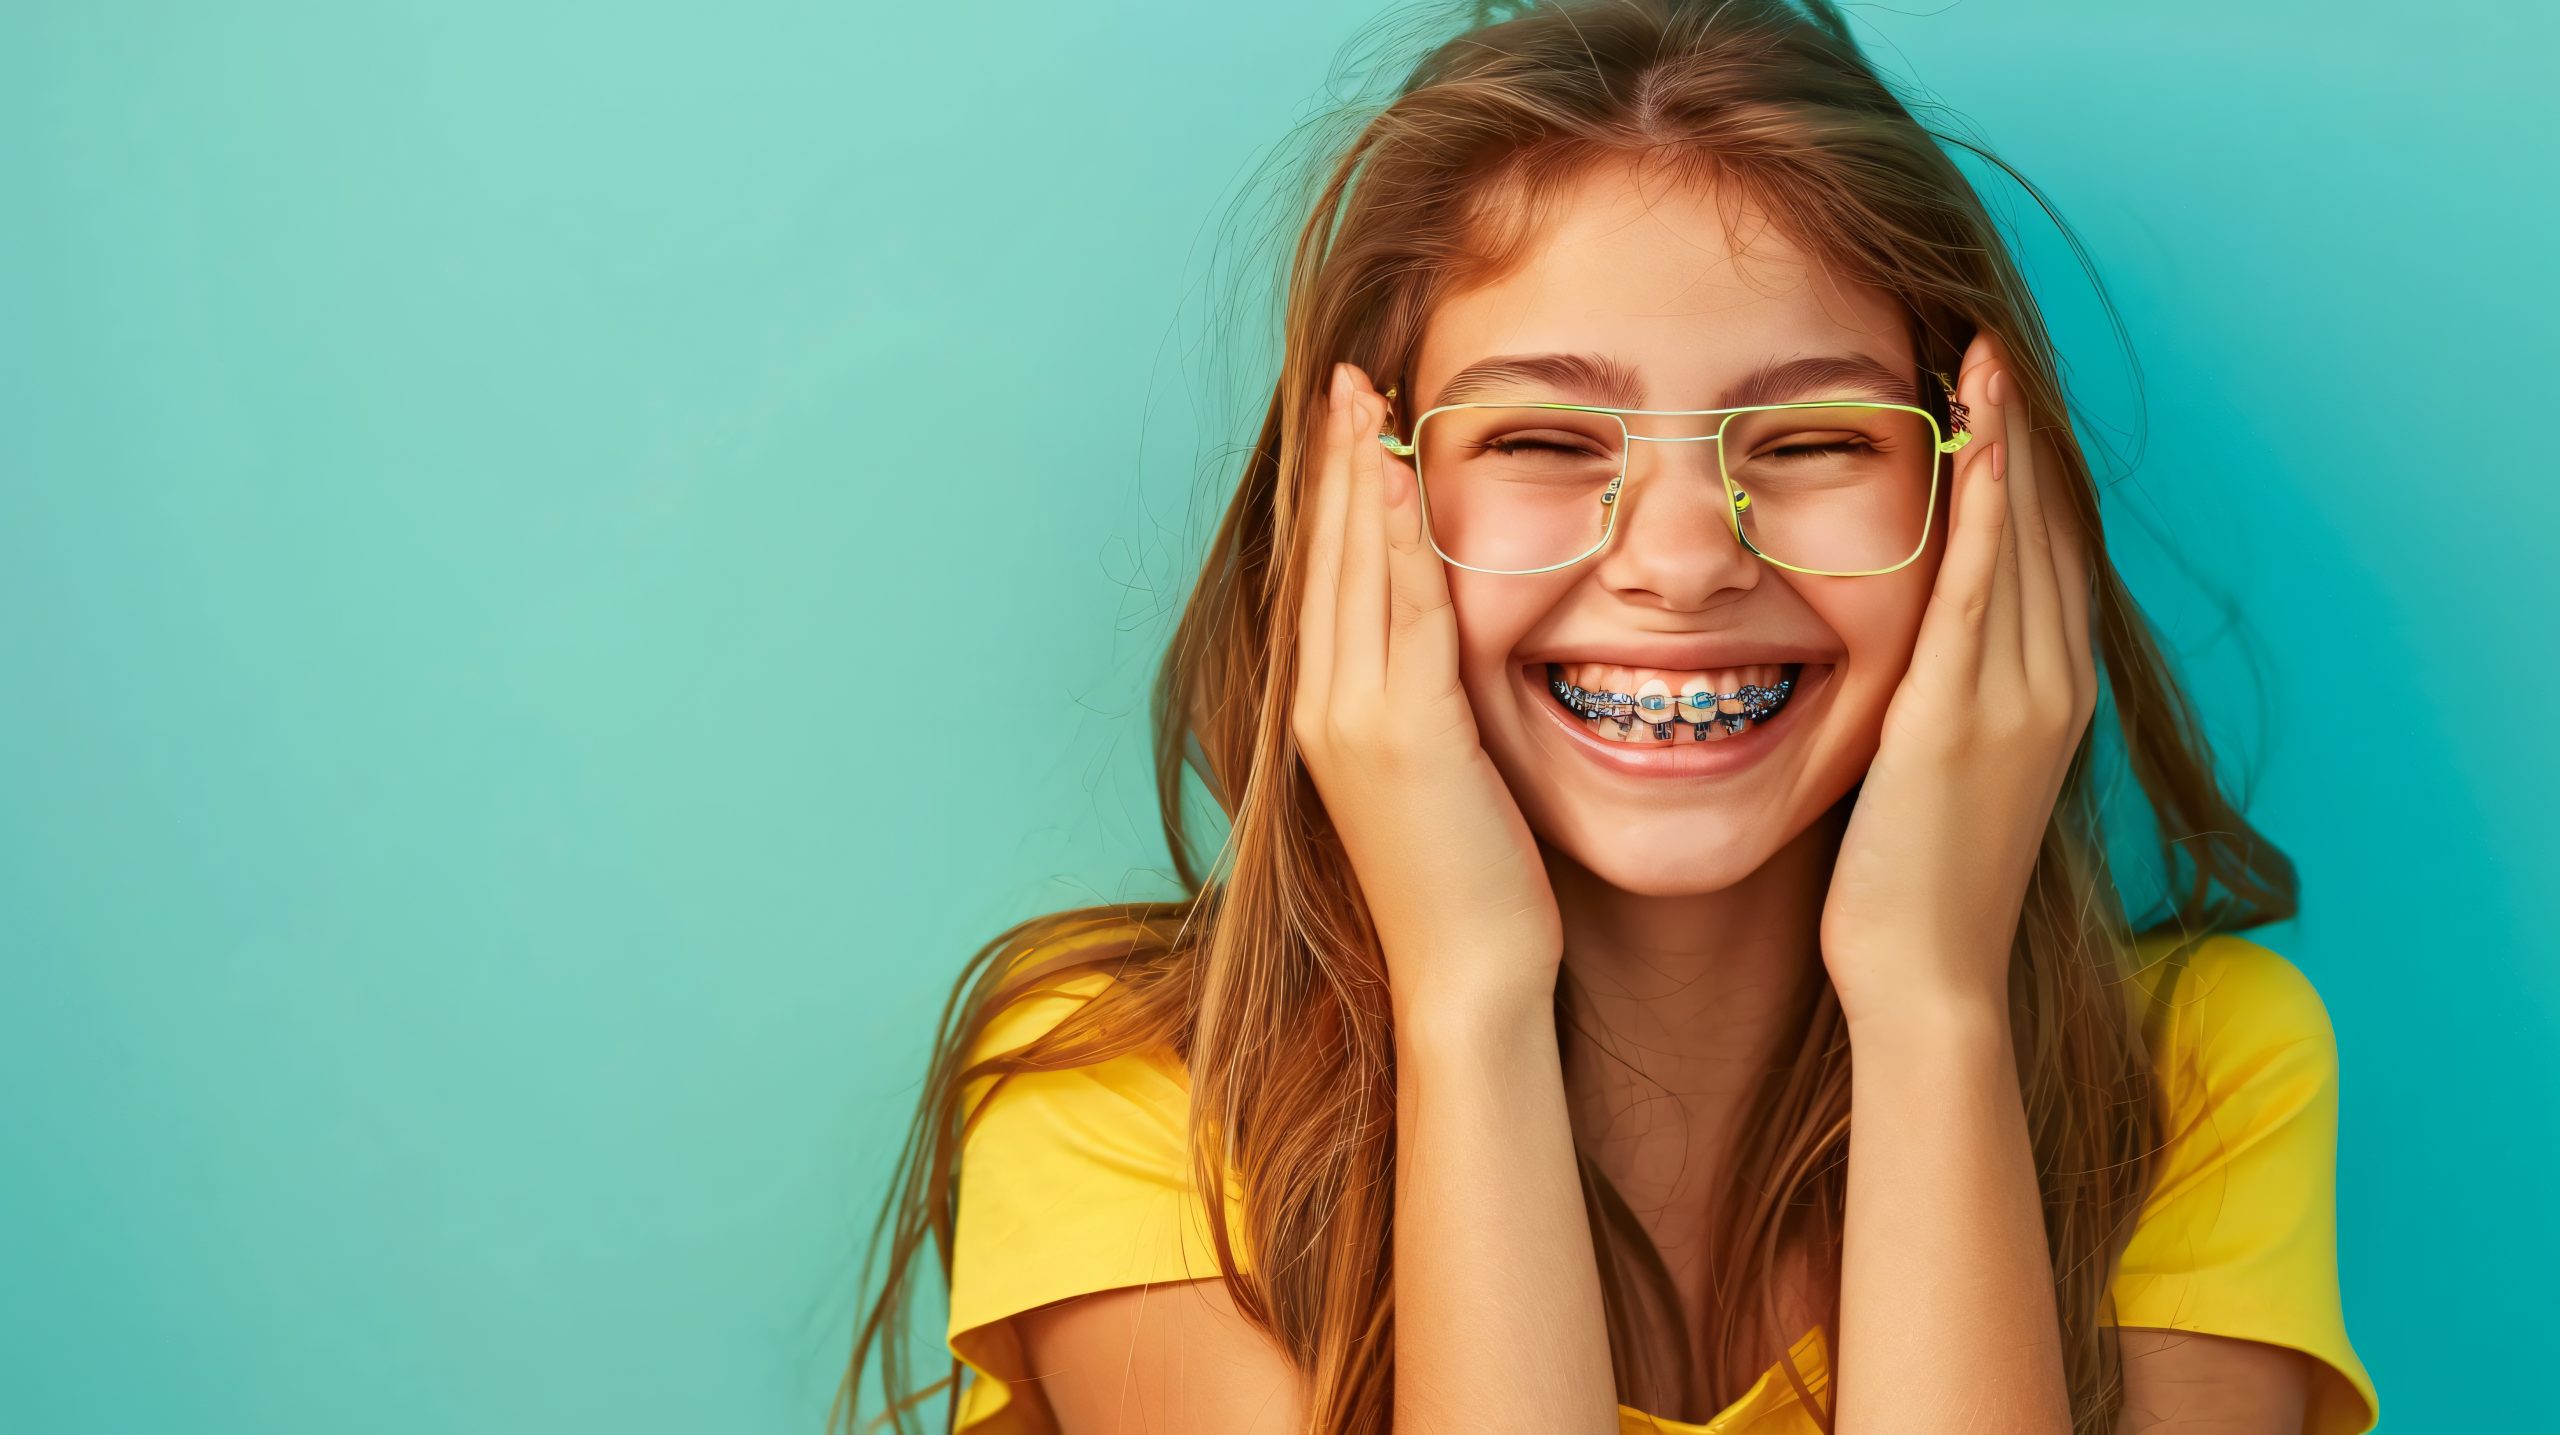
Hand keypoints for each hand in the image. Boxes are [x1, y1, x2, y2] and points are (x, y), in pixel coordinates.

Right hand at [1291, 362, 1563, 1029]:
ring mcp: (1352, 718)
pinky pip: (1400, 607)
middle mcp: (1321, 708)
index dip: (1331, 496)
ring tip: (1363, 393)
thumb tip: (1454, 657)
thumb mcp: (1443, 780)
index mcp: (1325, 717)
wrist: (1467, 977)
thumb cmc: (1471, 889)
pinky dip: (1391, 533)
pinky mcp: (1403, 731)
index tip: (1348, 422)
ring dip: (1355, 472)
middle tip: (1345, 375)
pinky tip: (1396, 471)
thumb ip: (1431, 709)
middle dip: (1333, 460)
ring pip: (1350, 568)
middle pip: (1322, 556)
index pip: (1324, 580)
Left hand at [1818, 329, 2098, 1029]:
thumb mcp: (1940, 775)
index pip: (2053, 551)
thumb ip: (1941, 702)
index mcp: (2054, 696)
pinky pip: (1984, 583)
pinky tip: (1975, 435)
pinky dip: (1988, 502)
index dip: (2032, 466)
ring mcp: (2019, 697)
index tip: (1997, 392)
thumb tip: (1906, 656)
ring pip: (2026, 537)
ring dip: (2006, 439)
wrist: (1925, 976)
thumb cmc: (1913, 886)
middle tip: (1989, 340)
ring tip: (1979, 353)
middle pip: (2053, 525)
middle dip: (2024, 431)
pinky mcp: (1965, 714)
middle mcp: (2055, 684)